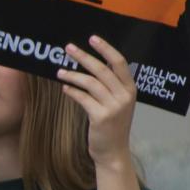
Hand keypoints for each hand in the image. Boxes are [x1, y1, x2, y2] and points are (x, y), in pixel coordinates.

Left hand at [58, 36, 136, 172]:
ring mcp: (114, 107)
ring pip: (90, 82)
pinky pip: (83, 98)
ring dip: (72, 75)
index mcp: (130, 89)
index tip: (92, 38)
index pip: (120, 63)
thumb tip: (90, 63)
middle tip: (68, 48)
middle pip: (102, 69)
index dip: (106, 49)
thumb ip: (109, 86)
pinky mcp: (101, 117)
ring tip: (59, 72)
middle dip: (83, 56)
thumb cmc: (112, 125)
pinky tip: (65, 88)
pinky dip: (72, 91)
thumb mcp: (117, 103)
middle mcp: (124, 96)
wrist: (113, 151)